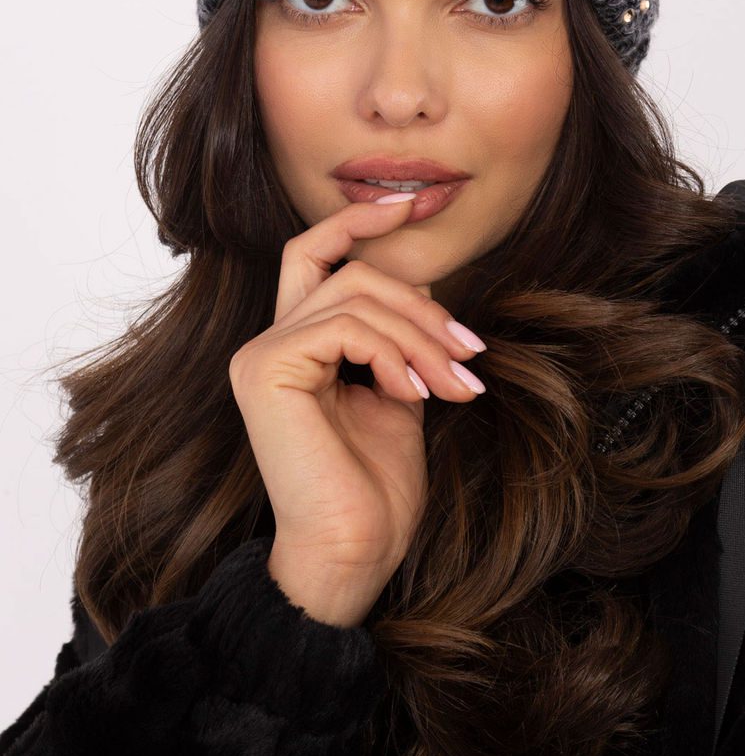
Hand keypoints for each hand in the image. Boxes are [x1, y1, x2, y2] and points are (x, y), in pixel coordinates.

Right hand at [228, 195, 485, 619]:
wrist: (354, 551)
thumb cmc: (375, 488)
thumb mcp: (398, 395)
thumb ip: (397, 342)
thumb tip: (425, 286)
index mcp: (295, 347)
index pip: (314, 254)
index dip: (359, 222)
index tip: (415, 204)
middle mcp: (268, 344)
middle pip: (350, 272)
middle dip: (422, 305)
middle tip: (471, 351)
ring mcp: (261, 356)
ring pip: (354, 294)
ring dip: (421, 334)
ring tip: (455, 383)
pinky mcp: (267, 370)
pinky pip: (345, 325)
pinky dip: (394, 353)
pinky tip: (415, 395)